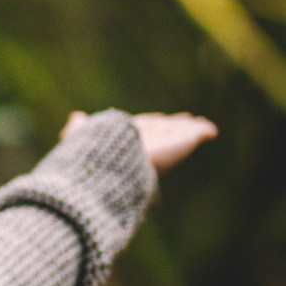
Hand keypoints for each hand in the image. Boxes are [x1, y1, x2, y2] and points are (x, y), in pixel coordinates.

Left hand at [60, 110, 217, 172]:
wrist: (106, 169)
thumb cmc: (90, 155)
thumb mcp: (80, 136)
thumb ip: (79, 128)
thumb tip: (75, 116)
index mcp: (124, 141)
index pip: (140, 131)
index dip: (151, 126)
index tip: (160, 120)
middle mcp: (145, 145)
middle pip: (163, 133)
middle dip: (172, 128)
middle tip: (186, 120)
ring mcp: (162, 146)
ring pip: (178, 135)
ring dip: (188, 130)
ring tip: (201, 125)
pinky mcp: (177, 146)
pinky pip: (192, 137)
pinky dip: (201, 133)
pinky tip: (211, 131)